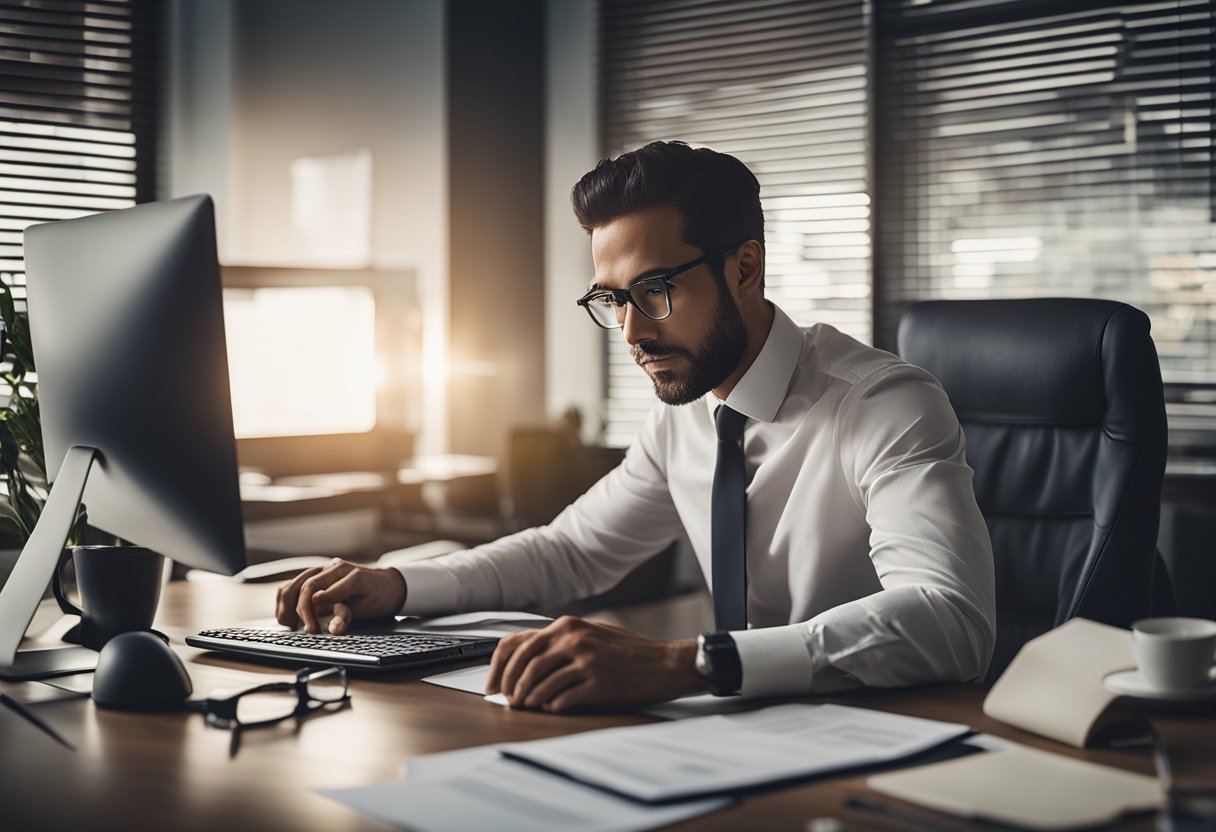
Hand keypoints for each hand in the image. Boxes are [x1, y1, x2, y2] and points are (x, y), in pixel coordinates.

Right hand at [274, 558, 405, 634]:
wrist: (385, 585)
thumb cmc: (377, 596)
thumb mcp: (368, 608)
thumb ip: (347, 615)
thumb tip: (333, 629)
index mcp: (351, 573)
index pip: (331, 586)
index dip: (319, 602)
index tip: (313, 619)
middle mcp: (333, 568)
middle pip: (308, 586)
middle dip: (304, 611)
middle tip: (311, 631)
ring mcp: (322, 571)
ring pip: (295, 583)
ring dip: (289, 605)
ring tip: (292, 625)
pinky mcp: (314, 577)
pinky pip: (292, 584)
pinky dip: (285, 600)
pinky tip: (287, 616)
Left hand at [484, 616, 704, 712]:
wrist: (665, 663)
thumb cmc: (629, 651)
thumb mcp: (592, 634)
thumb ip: (560, 641)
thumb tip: (525, 659)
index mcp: (568, 626)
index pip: (518, 643)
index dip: (498, 667)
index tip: (493, 684)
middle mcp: (573, 639)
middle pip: (524, 664)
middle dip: (509, 685)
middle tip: (508, 701)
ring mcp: (586, 661)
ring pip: (540, 683)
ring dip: (528, 699)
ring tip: (526, 708)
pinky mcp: (597, 683)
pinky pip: (562, 699)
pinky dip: (551, 707)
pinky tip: (550, 709)